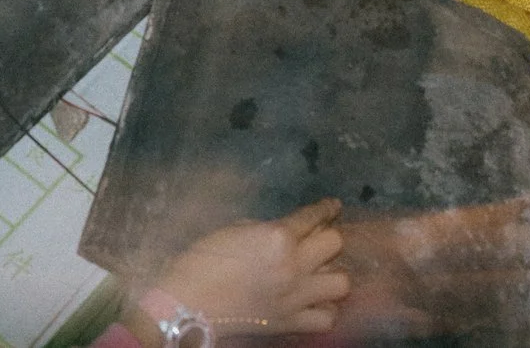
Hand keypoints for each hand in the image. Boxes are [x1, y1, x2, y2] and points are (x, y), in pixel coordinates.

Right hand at [135, 200, 348, 337]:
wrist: (188, 304)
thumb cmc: (202, 260)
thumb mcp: (235, 229)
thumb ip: (266, 229)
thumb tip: (286, 232)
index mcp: (278, 236)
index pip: (313, 216)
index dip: (326, 208)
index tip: (333, 206)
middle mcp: (295, 265)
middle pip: (335, 244)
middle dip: (328, 237)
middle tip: (318, 239)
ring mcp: (296, 297)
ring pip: (341, 282)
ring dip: (333, 273)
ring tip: (321, 272)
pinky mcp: (291, 323)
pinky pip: (327, 317)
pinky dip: (325, 308)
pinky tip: (315, 301)